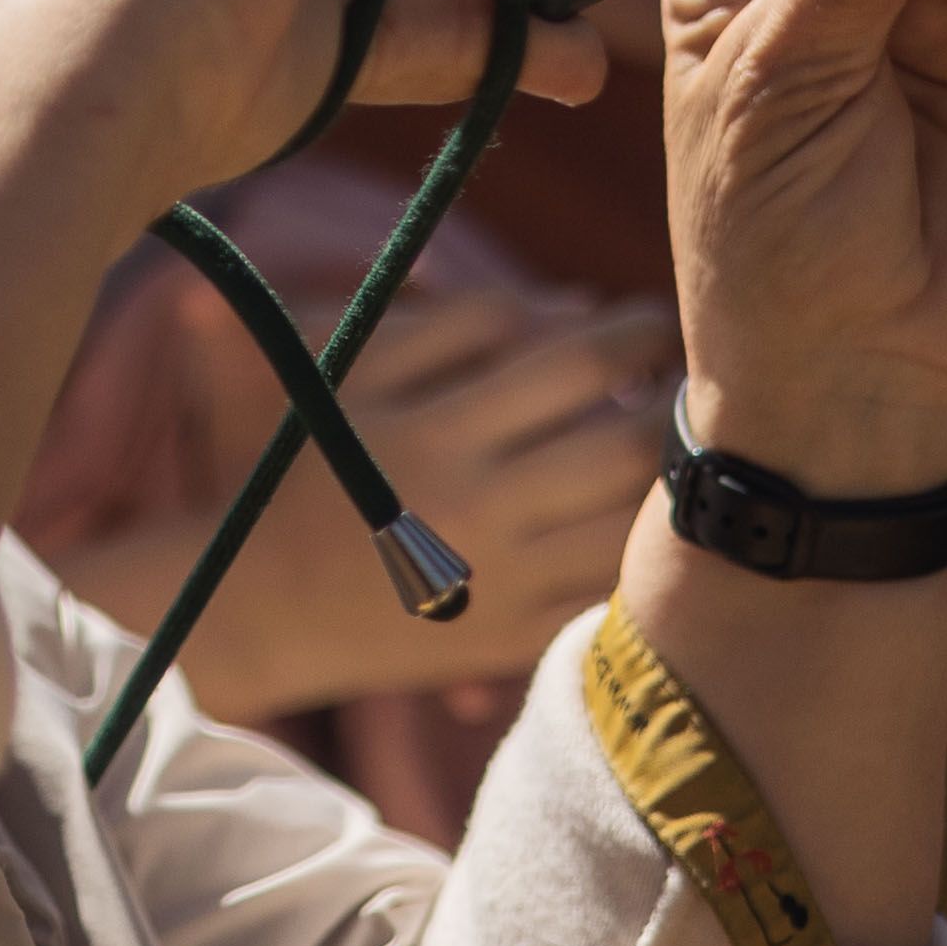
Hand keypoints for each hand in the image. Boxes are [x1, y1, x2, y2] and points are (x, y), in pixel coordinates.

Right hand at [118, 274, 677, 714]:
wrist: (256, 606)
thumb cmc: (307, 465)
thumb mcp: (349, 371)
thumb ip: (453, 322)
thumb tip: (577, 305)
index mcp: (432, 430)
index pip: (575, 360)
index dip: (633, 329)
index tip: (649, 317)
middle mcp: (472, 508)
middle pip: (625, 442)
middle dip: (676, 399)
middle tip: (690, 374)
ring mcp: (497, 584)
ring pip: (632, 523)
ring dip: (675, 475)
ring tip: (683, 440)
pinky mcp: (510, 640)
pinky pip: (608, 590)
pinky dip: (645, 549)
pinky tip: (648, 515)